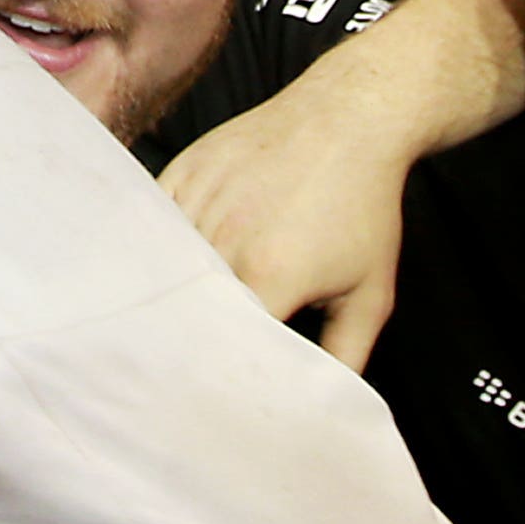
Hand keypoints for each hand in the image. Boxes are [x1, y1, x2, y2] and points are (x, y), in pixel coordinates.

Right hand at [158, 64, 421, 368]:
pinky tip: (158, 264)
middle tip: (175, 370)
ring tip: (159, 321)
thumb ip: (345, 356)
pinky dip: (155, 247)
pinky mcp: (183, 171)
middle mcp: (225, 238)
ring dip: (165, 292)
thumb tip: (322, 404)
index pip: (225, 345)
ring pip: (164, 266)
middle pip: (187, 308)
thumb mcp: (370, 292)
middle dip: (185, 339)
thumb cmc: (364, 207)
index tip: (212, 395)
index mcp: (270, 275)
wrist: (349, 119)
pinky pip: (154, 223)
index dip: (217, 373)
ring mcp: (198, 199)